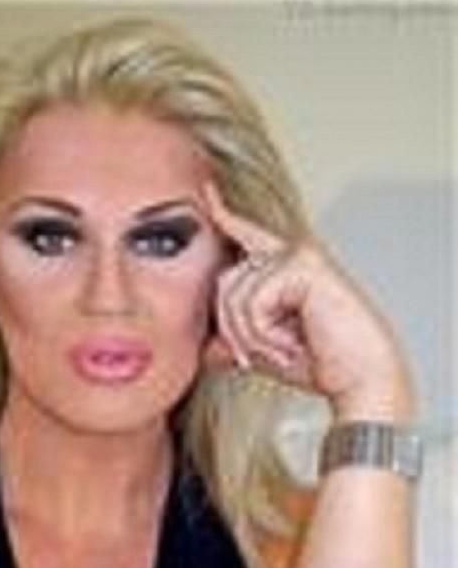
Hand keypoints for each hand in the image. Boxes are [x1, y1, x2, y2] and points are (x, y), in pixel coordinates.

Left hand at [202, 184, 416, 421]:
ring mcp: (298, 255)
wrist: (361, 376)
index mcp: (285, 265)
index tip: (207, 191)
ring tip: (282, 350)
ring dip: (251, 336)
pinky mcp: (302, 266)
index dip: (223, 213)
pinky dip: (264, 334)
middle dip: (232, 328)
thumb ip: (236, 340)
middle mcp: (292, 253)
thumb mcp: (264, 350)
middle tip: (257, 356)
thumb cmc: (323, 361)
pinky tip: (291, 344)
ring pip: (234, 294)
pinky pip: (253, 302)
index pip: (246, 234)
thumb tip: (205, 347)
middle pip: (224, 281)